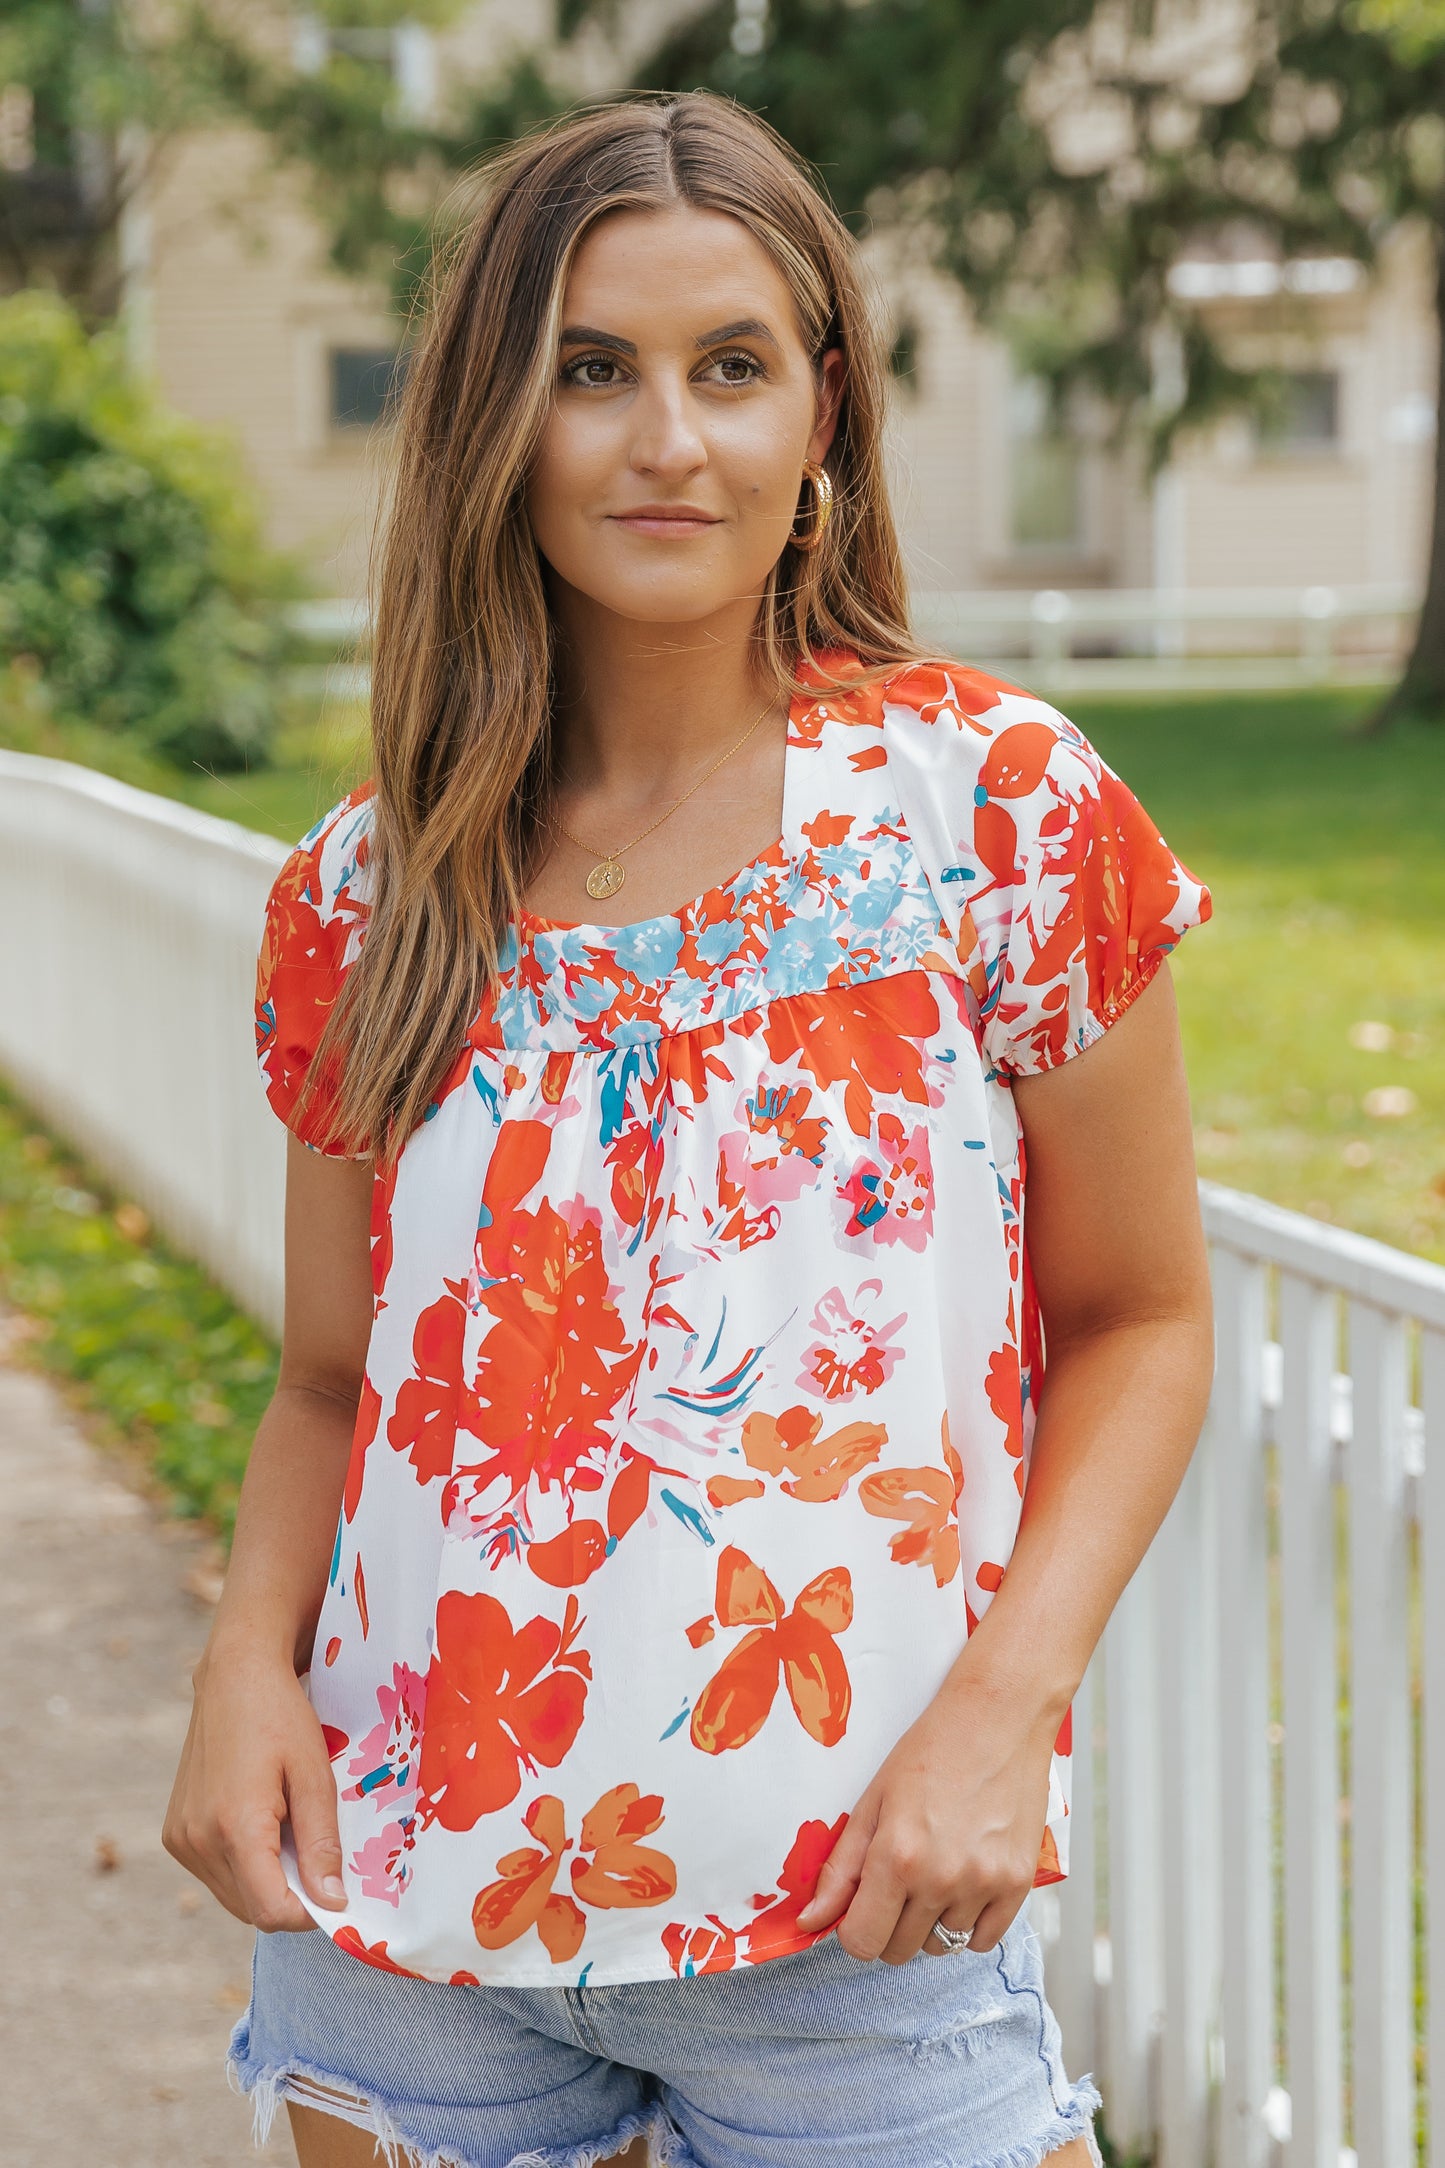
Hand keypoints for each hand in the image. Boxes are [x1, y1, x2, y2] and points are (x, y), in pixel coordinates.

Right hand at [162, 1639, 347, 1932]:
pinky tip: (263, 1825)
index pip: (270, 1911)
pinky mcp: (174, 1834)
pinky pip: (216, 1875)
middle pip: (252, 1909)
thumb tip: (333, 1903)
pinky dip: (244, 1867)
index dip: (308, 1913)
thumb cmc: (281, 1716)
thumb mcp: (315, 1775)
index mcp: (234, 1826)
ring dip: (266, 1883)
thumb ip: (322, 1844)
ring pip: (233, 1896)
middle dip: (290, 1897)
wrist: (235, 1675)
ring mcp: (180, 1839)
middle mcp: (197, 1840)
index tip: (336, 1891)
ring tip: (290, 1829)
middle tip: (318, 1852)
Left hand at [794, 1668, 1058, 1963]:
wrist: (999, 1717)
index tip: (862, 1907)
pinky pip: (984, 1940)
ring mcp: (983, 1885)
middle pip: (900, 1949)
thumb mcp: (873, 1800)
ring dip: (931, 1923)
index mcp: (896, 1857)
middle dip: (890, 1924)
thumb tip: (810, 1922)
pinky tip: (965, 1883)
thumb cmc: (934, 1749)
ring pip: (943, 1946)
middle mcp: (940, 1879)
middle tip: (899, 1881)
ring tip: (936, 1873)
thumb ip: (841, 1868)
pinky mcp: (1018, 1884)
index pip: (862, 1942)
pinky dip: (970, 1923)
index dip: (855, 1928)